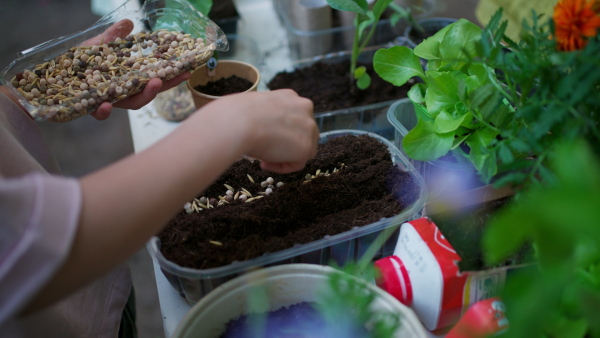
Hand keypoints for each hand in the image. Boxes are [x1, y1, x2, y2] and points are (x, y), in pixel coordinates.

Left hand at [82, 19, 191, 119]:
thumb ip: (114, 36)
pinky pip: (99, 113)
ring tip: (150, 85)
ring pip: (130, 104)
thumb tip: (129, 23)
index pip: (153, 79)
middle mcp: (122, 92)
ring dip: (143, 96)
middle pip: (148, 94)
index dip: (170, 77)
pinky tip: (106, 105)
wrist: (51, 76)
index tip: (186, 71)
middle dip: (161, 88)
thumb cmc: (78, 61)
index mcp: (128, 78)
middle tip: (170, 78)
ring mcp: (109, 101)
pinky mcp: (90, 107)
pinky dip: (104, 111)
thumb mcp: (98, 45)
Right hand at [204, 89, 318, 172]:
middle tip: (266, 152)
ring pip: (302, 149)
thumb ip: (266, 115)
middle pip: (302, 133)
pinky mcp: (307, 147)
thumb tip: (260, 126)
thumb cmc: (237, 114)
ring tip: (264, 159)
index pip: (293, 119)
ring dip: (284, 156)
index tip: (265, 138)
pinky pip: (298, 163)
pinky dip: (282, 167)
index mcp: (290, 96)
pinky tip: (265, 163)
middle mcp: (304, 108)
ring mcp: (308, 127)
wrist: (238, 123)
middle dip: (286, 145)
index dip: (280, 133)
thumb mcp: (254, 107)